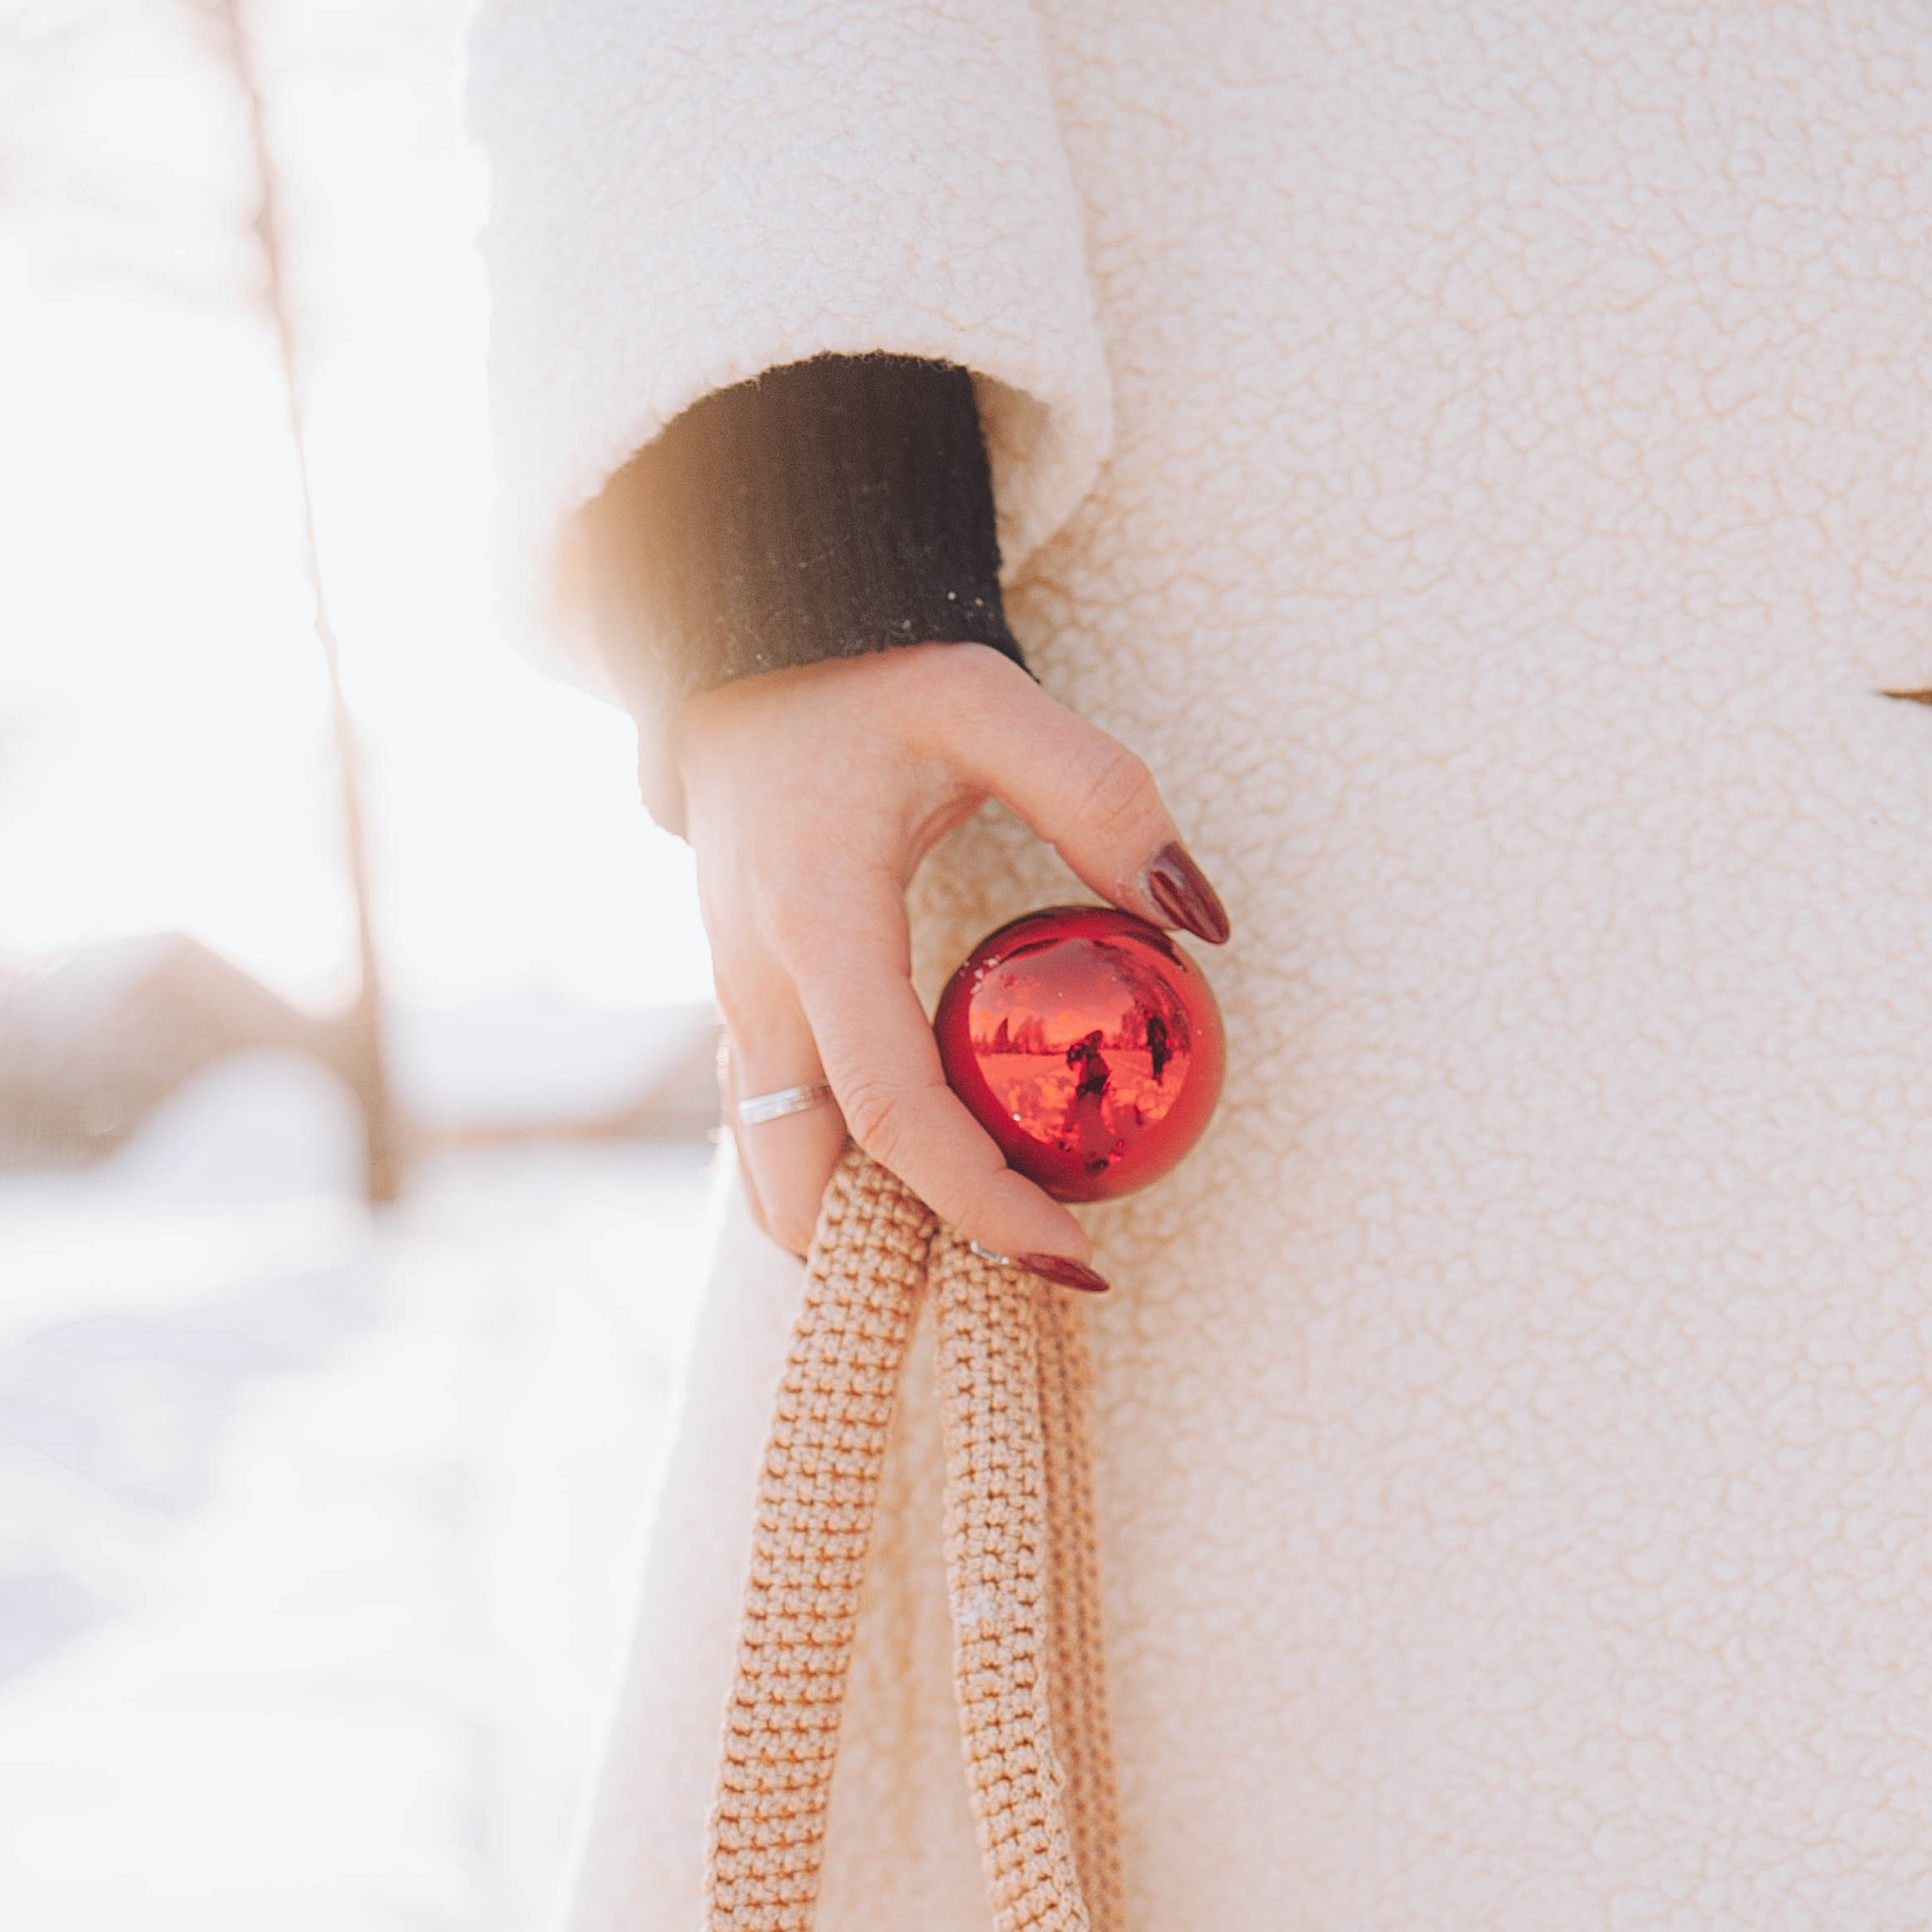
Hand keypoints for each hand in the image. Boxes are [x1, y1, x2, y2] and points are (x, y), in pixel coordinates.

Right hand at [678, 642, 1226, 1275]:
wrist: (740, 652)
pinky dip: (842, 1177)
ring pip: (775, 1170)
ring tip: (983, 1244)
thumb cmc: (864, 678)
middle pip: (803, 1182)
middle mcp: (755, 986)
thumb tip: (1198, 915)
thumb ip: (1100, 795)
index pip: (896, 1111)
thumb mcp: (987, 702)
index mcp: (817, 926)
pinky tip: (927, 1182)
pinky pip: (777, 1128)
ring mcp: (734, 1005)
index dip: (981, 1202)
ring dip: (861, 1228)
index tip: (1074, 1256)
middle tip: (1022, 1279)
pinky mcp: (739, 1008)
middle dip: (899, 1258)